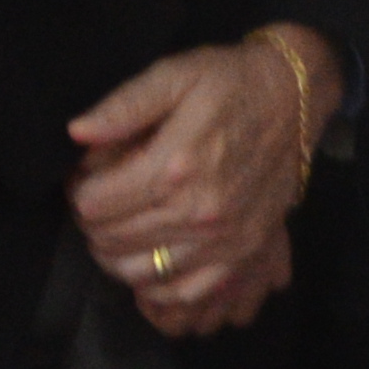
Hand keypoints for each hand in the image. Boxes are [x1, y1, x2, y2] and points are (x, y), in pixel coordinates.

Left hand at [68, 29, 340, 338]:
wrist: (293, 97)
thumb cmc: (228, 81)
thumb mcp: (174, 74)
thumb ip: (123, 106)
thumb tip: (76, 133)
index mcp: (173, 163)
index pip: (94, 204)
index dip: (79, 191)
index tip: (84, 177)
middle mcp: (196, 210)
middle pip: (111, 241)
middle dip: (93, 222)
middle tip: (100, 199)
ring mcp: (222, 239)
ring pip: (139, 273)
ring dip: (115, 255)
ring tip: (117, 228)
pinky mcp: (241, 254)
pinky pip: (184, 293)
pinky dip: (156, 287)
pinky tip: (149, 261)